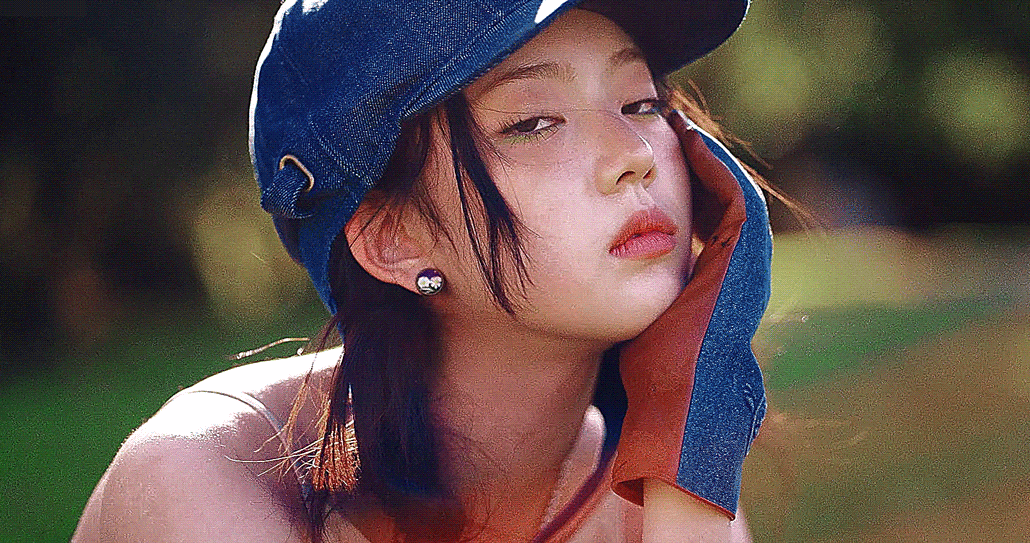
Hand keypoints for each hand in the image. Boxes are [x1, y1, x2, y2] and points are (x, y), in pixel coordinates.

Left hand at [612, 111, 770, 518]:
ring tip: (679, 126)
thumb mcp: (634, 328)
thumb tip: (583, 280)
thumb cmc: (646, 380)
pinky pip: (736, 198)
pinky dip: (716, 166)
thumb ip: (625, 298)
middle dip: (697, 168)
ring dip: (707, 160)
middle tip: (672, 131)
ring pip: (730, 197)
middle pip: (718, 205)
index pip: (700, 226)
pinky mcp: (744, 261)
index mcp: (706, 289)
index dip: (681, 191)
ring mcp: (742, 268)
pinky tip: (689, 139)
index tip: (651, 166)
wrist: (674, 408)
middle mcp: (730, 274)